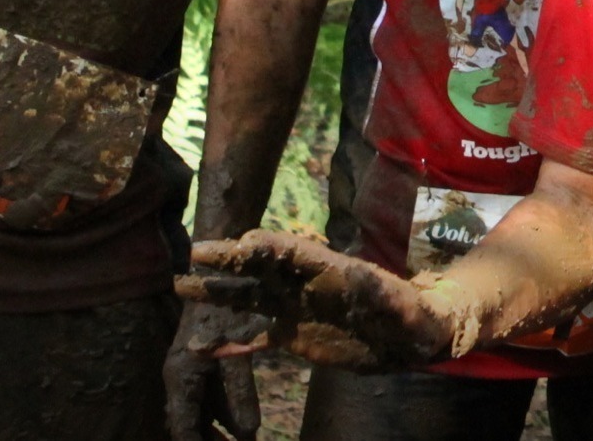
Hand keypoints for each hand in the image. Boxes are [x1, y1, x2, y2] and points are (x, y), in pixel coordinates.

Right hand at [164, 299, 263, 440]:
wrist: (221, 272)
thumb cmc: (226, 309)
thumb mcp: (234, 352)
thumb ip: (239, 393)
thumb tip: (247, 434)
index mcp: (180, 378)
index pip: (184, 428)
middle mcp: (182, 379)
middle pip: (191, 425)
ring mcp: (193, 373)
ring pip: (203, 414)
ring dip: (219, 433)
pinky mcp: (207, 364)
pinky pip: (213, 398)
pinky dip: (227, 414)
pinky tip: (244, 428)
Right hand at [174, 230, 455, 369]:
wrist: (410, 338)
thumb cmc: (411, 316)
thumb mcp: (400, 305)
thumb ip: (377, 292)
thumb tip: (360, 272)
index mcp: (328, 269)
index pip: (291, 250)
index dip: (265, 245)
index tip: (237, 243)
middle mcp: (304, 284)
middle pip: (260, 267)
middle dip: (228, 258)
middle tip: (192, 253)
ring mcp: (295, 308)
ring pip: (248, 297)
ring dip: (217, 293)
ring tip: (181, 287)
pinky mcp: (294, 335)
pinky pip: (256, 339)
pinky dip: (230, 344)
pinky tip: (204, 348)